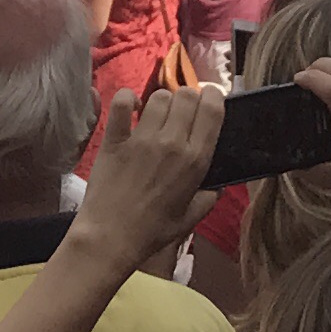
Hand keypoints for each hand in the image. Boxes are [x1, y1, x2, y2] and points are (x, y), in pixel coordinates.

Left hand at [74, 81, 223, 266]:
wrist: (111, 237)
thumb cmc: (153, 231)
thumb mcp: (191, 218)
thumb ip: (209, 198)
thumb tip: (219, 185)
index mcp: (195, 160)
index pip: (212, 109)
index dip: (214, 96)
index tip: (210, 100)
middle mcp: (171, 142)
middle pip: (186, 95)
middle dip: (189, 97)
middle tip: (183, 112)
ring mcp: (141, 138)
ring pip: (159, 96)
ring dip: (163, 101)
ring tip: (159, 115)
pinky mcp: (115, 138)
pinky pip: (121, 102)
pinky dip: (128, 98)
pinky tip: (133, 108)